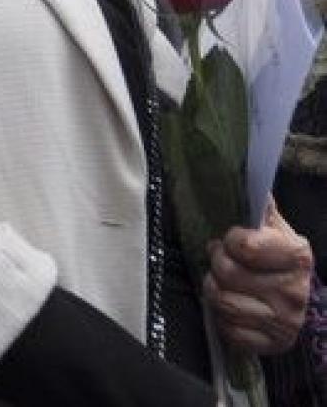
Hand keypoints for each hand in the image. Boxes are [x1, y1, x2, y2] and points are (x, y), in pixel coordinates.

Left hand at [203, 198, 312, 354]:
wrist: (302, 302)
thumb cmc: (279, 257)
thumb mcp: (276, 228)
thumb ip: (259, 206)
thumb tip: (243, 170)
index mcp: (296, 255)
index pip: (245, 246)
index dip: (230, 240)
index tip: (230, 239)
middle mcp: (293, 291)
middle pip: (228, 274)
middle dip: (216, 262)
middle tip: (218, 258)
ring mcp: (284, 322)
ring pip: (223, 303)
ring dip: (213, 289)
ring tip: (219, 280)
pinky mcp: (272, 345)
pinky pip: (229, 331)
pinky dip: (221, 317)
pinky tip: (230, 305)